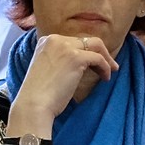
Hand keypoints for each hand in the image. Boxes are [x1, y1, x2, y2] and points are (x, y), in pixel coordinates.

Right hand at [5, 33, 119, 138]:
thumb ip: (59, 60)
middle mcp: (56, 40)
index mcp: (46, 41)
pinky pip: (98, 59)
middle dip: (99, 52)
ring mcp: (66, 47)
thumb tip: (80, 63)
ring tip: (111, 71)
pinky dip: (105, 67)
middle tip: (109, 66)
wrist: (33, 105)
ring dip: (106, 58)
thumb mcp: (47, 69)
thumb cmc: (38, 95)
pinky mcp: (76, 58)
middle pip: (86, 40)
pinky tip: (105, 78)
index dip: (86, 51)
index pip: (73, 41)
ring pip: (95, 45)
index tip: (93, 63)